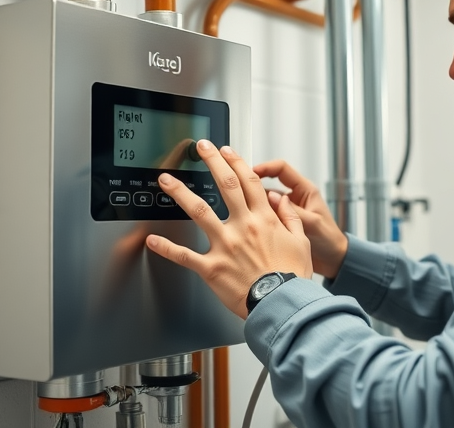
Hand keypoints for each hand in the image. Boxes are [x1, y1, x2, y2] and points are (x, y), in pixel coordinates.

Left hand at [145, 140, 313, 318]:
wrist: (282, 303)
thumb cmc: (292, 278)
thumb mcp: (301, 242)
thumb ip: (290, 217)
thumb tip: (281, 199)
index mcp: (264, 219)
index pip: (249, 181)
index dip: (236, 162)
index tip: (226, 151)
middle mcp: (243, 227)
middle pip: (226, 185)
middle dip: (212, 162)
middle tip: (201, 148)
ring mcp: (225, 245)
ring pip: (199, 211)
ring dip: (180, 192)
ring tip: (166, 179)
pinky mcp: (212, 267)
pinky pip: (185, 256)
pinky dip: (167, 248)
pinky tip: (152, 239)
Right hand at [252, 160, 347, 279]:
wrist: (333, 261)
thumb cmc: (329, 240)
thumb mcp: (313, 223)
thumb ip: (293, 211)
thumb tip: (271, 198)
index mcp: (305, 190)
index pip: (281, 169)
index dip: (265, 167)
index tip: (250, 172)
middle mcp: (293, 198)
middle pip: (268, 184)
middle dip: (254, 186)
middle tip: (238, 190)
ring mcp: (286, 211)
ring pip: (264, 202)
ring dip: (255, 206)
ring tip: (244, 212)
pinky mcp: (281, 224)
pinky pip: (265, 217)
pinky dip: (258, 219)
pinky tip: (250, 225)